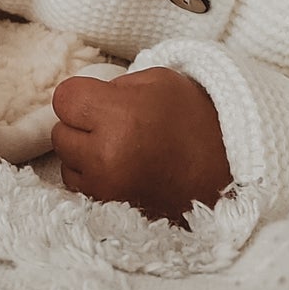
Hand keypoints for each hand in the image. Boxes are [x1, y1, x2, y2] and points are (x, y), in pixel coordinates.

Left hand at [51, 67, 231, 223]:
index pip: (64, 99)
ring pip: (66, 161)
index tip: (101, 101)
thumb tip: (85, 99)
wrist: (227, 172)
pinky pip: (80, 187)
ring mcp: (106, 187)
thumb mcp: (157, 81)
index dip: (81, 96)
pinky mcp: (109, 208)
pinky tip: (119, 168)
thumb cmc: (193, 119)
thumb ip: (113, 85)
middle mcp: (106, 155)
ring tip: (118, 148)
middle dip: (81, 124)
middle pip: (61, 131)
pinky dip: (92, 176)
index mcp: (119, 116)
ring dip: (83, 153)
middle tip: (114, 124)